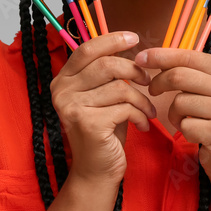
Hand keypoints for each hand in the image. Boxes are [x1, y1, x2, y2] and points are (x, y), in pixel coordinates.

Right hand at [49, 32, 156, 185]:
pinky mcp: (88, 123)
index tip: (134, 38)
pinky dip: (140, 115)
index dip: (112, 40)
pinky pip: (125, 107)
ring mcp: (72, 107)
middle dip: (134, 70)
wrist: (97, 171)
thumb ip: (107, 74)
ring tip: (148, 110)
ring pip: (120, 87)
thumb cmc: (105, 131)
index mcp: (63, 80)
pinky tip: (143, 124)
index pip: (87, 49)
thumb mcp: (103, 97)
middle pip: (106, 65)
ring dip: (142, 99)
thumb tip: (129, 45)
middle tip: (149, 81)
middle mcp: (62, 92)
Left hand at [135, 48, 210, 179]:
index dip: (161, 56)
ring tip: (184, 119)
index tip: (141, 58)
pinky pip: (185, 125)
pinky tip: (195, 133)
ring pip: (179, 102)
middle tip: (152, 90)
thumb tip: (156, 57)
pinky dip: (183, 130)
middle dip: (159, 83)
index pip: (189, 56)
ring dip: (174, 113)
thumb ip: (193, 73)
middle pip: (179, 76)